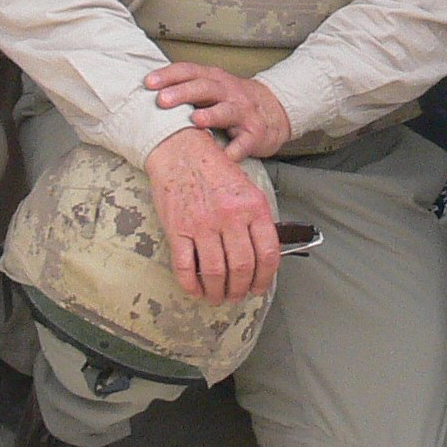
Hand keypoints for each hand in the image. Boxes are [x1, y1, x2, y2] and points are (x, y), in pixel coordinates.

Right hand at [142, 127, 280, 302]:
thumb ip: (255, 220)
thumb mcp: (246, 189)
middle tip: (236, 295)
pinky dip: (191, 284)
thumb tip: (260, 257)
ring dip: (217, 292)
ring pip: (215, 272)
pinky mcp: (178, 228)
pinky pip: (185, 266)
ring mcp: (203, 223)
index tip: (258, 288)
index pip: (268, 253)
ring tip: (216, 296)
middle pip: (242, 267)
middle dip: (240, 289)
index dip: (265, 278)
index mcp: (252, 206)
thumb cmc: (214, 169)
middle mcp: (230, 216)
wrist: (180, 150)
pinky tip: (195, 289)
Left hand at [144, 61, 293, 162]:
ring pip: (227, 111)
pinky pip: (244, 143)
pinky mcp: (256, 134)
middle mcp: (229, 92)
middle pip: (205, 88)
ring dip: (211, 115)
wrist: (275, 111)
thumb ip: (187, 89)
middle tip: (162, 101)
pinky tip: (224, 157)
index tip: (148, 83)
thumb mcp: (213, 88)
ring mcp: (244, 112)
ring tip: (194, 121)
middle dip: (183, 93)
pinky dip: (234, 150)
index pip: (189, 71)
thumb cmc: (232, 101)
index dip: (169, 75)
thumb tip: (147, 95)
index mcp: (214, 79)